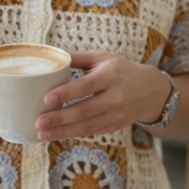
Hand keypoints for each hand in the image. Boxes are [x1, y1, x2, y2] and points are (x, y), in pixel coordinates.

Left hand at [35, 51, 170, 139]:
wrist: (150, 90)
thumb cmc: (121, 70)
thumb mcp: (103, 58)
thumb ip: (78, 57)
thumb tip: (52, 54)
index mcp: (110, 76)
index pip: (86, 86)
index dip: (66, 93)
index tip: (47, 98)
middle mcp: (115, 97)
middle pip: (85, 110)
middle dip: (60, 118)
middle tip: (39, 121)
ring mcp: (116, 114)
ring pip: (87, 126)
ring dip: (63, 131)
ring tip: (42, 133)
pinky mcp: (115, 126)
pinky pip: (91, 132)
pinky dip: (73, 134)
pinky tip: (57, 134)